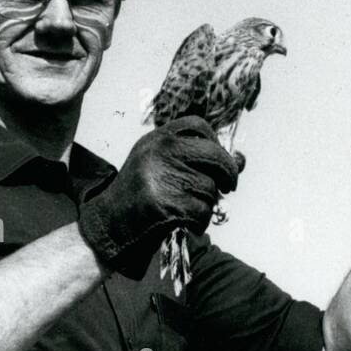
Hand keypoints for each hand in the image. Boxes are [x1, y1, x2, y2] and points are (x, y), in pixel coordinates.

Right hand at [79, 116, 240, 277]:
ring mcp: (162, 177)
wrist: (109, 225)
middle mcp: (159, 152)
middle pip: (215, 156)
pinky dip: (200, 222)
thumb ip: (198, 159)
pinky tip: (184, 222)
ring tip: (187, 208)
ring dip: (207, 204)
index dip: (215, 141)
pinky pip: (202, 212)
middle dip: (229, 173)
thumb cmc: (141, 194)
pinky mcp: (165, 204)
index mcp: (157, 139)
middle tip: (229, 186)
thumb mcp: (162, 165)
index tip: (219, 157)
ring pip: (210, 189)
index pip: (198, 125)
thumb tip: (240, 160)